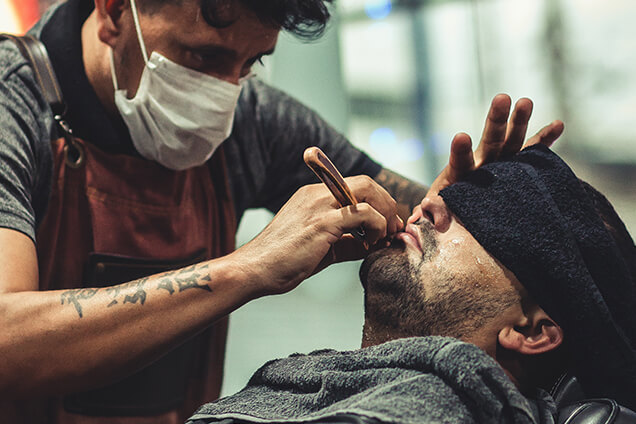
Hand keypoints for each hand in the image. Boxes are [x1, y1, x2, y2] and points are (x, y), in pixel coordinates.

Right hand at [230, 176, 401, 295]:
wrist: (254, 270)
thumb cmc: (282, 262)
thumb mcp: (321, 248)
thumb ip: (347, 241)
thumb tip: (372, 244)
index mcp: (313, 195)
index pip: (356, 186)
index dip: (378, 203)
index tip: (386, 226)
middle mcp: (316, 194)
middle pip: (367, 183)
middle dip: (387, 205)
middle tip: (391, 230)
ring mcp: (319, 205)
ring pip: (368, 191)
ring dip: (385, 214)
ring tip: (384, 237)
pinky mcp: (322, 223)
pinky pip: (363, 213)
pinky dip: (376, 226)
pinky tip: (371, 244)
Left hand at [409, 94, 563, 224]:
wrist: (462, 210)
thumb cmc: (447, 210)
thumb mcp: (436, 211)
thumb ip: (431, 212)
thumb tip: (425, 218)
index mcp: (459, 174)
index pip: (460, 160)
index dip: (460, 150)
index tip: (461, 136)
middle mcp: (482, 163)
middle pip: (490, 140)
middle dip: (496, 120)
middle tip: (501, 98)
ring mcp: (500, 163)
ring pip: (511, 140)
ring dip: (519, 122)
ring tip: (526, 101)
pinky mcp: (515, 167)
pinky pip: (532, 151)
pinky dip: (544, 139)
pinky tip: (558, 124)